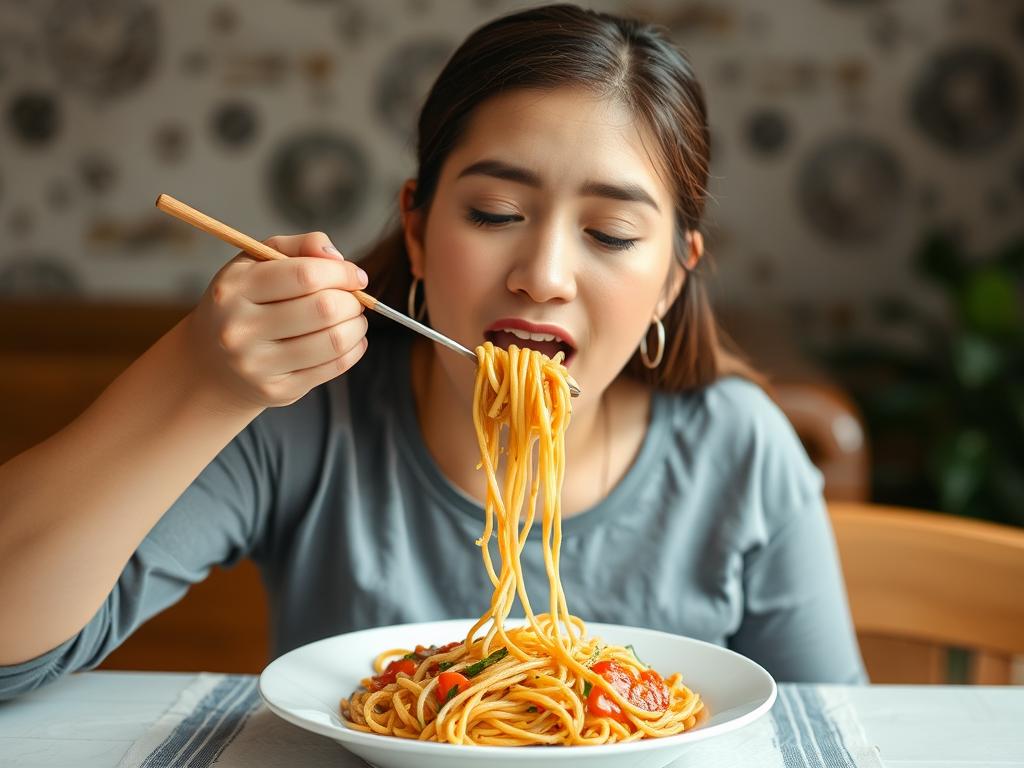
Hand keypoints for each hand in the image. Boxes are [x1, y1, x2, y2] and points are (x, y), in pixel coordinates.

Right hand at [185, 231, 369, 410]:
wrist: (212, 361)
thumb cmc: (245, 301)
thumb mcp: (258, 262)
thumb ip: (300, 246)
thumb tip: (336, 257)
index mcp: (234, 288)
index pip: (305, 275)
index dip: (342, 273)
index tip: (355, 276)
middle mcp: (240, 328)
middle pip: (324, 309)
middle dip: (352, 301)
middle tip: (353, 299)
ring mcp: (256, 364)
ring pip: (333, 341)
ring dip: (356, 326)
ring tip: (353, 319)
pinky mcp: (276, 390)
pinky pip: (333, 368)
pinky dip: (353, 350)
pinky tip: (349, 340)